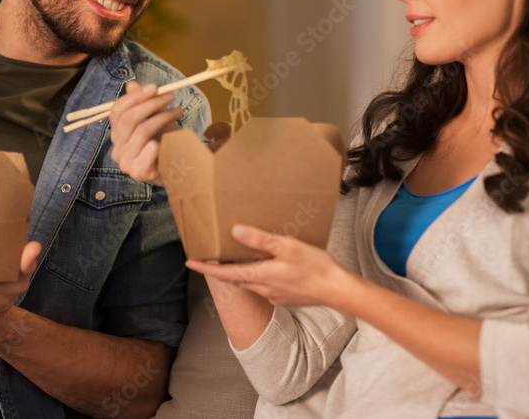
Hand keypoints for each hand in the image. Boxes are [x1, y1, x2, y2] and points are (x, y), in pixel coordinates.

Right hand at [109, 81, 182, 183]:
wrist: (179, 170)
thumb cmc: (166, 143)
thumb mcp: (155, 119)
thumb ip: (143, 103)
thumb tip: (132, 85)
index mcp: (118, 135)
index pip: (117, 111)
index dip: (134, 97)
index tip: (154, 87)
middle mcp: (117, 149)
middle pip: (128, 119)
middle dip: (151, 103)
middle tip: (170, 96)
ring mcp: (126, 162)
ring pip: (141, 131)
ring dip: (163, 117)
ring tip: (178, 111)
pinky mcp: (138, 172)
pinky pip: (149, 149)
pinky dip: (162, 140)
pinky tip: (171, 139)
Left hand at [187, 224, 353, 308]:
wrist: (338, 290)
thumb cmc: (315, 267)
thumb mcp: (287, 247)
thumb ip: (260, 240)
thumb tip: (235, 231)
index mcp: (260, 275)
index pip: (224, 273)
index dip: (206, 268)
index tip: (190, 262)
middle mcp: (263, 288)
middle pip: (235, 278)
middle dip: (222, 269)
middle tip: (212, 256)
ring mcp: (274, 295)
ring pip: (250, 282)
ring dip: (241, 271)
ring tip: (238, 257)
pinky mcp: (285, 297)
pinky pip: (264, 286)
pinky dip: (258, 275)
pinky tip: (267, 267)